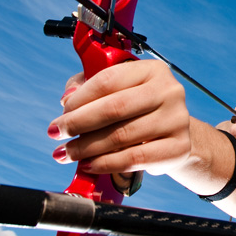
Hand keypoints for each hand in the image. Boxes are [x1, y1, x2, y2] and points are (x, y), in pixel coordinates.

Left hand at [47, 59, 190, 194]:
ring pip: (121, 135)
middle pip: (114, 108)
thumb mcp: (117, 91)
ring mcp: (177, 120)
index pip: (109, 80)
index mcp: (152, 70)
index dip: (79, 98)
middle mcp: (169, 91)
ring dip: (86, 147)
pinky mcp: (178, 147)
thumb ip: (88, 86)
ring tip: (67, 153)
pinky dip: (106, 164)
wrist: (172, 135)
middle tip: (56, 133)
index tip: (61, 113)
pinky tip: (89, 165)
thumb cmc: (138, 110)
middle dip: (78, 123)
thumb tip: (68, 99)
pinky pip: (134, 159)